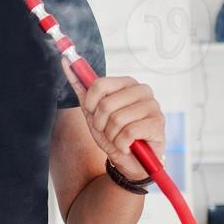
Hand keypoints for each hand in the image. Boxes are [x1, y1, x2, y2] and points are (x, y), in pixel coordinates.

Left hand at [62, 59, 164, 180]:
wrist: (130, 161)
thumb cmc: (113, 134)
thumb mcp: (92, 111)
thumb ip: (81, 87)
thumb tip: (65, 62)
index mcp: (127, 83)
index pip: (99, 84)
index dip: (90, 104)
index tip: (94, 114)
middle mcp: (142, 90)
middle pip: (106, 104)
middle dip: (100, 124)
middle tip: (108, 131)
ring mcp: (153, 106)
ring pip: (117, 120)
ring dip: (111, 136)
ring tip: (119, 139)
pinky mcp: (158, 124)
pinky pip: (128, 133)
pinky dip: (122, 144)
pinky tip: (128, 146)